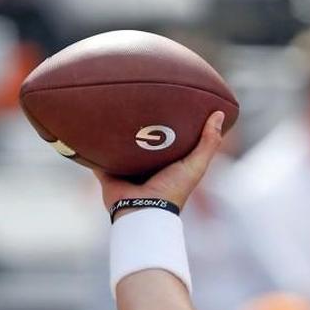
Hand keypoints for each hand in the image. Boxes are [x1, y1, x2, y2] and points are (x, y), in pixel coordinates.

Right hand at [94, 111, 225, 214]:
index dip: (171, 123)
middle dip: (140, 125)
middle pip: (142, 141)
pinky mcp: (107, 171)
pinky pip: (97, 155)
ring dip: (116, 132)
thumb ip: (209, 142)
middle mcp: (146, 166)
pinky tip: (89, 125)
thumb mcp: (196, 164)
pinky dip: (93, 144)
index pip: (169, 140)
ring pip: (119, 146)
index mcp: (167, 164)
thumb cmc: (172, 189)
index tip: (171, 101)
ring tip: (113, 107)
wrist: (143, 209)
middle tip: (138, 99)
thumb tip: (220, 113)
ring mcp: (126, 169)